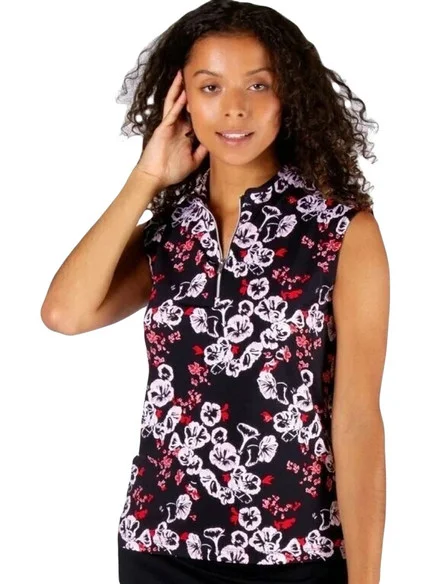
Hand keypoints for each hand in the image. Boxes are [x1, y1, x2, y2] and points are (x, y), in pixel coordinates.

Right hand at [134, 70, 207, 189]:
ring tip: (182, 75)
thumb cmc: (171, 171)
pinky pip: (171, 113)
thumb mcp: (194, 161)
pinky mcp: (163, 129)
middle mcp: (177, 128)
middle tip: (196, 78)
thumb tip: (214, 143)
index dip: (201, 106)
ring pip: (174, 104)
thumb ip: (203, 151)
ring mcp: (169, 127)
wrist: (156, 177)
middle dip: (188, 92)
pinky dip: (176, 104)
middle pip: (183, 106)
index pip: (193, 117)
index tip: (211, 95)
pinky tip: (181, 94)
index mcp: (184, 135)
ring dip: (178, 90)